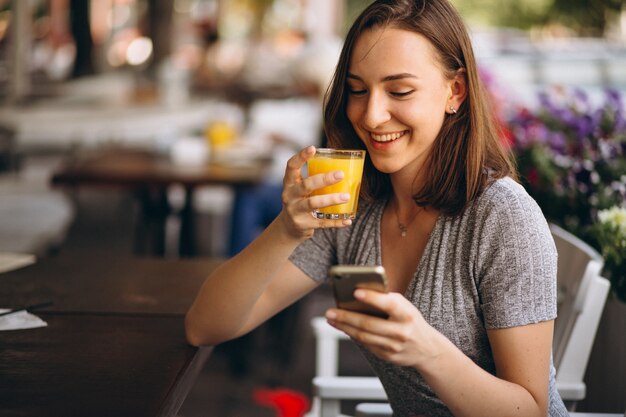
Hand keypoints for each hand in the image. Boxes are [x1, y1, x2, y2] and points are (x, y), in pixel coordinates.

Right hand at [278, 146, 352, 239]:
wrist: (289, 227)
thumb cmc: (301, 201)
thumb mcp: (301, 189)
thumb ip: (315, 179)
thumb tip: (345, 167)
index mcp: (289, 183)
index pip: (291, 166)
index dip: (301, 156)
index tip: (313, 148)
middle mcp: (289, 196)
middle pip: (306, 185)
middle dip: (324, 179)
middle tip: (341, 174)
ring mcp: (295, 211)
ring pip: (313, 203)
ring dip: (331, 199)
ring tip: (346, 197)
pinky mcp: (303, 225)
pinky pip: (321, 223)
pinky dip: (336, 222)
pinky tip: (348, 220)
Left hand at [325, 289, 440, 368]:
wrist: (427, 348)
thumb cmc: (410, 320)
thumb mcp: (404, 307)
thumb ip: (386, 300)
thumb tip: (357, 296)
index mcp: (406, 314)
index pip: (388, 304)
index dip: (372, 298)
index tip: (355, 292)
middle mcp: (401, 331)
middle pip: (369, 324)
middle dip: (346, 317)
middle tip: (330, 311)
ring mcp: (394, 346)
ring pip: (363, 336)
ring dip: (344, 327)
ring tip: (331, 318)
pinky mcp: (387, 356)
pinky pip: (366, 344)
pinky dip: (352, 334)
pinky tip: (343, 327)